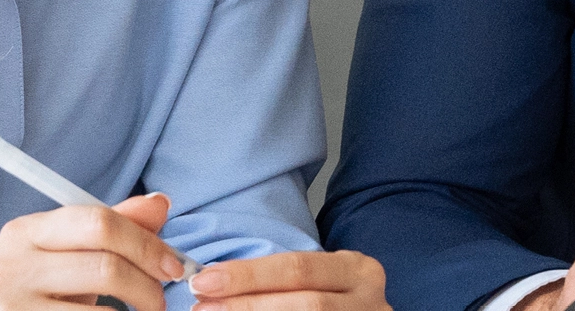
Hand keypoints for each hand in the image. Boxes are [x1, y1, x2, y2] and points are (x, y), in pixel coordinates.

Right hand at [0, 192, 194, 310]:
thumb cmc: (41, 294)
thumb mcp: (71, 256)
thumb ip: (112, 230)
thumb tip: (160, 203)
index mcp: (26, 231)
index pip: (100, 223)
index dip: (146, 244)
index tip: (173, 266)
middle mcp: (12, 264)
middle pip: (106, 266)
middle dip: (146, 284)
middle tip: (159, 301)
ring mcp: (10, 303)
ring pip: (103, 308)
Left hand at [188, 250, 389, 310]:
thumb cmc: (332, 299)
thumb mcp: (319, 281)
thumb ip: (278, 282)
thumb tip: (213, 286)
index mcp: (358, 271)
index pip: (297, 268)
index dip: (248, 275)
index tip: (204, 281)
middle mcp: (370, 301)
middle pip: (306, 304)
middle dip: (248, 305)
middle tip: (204, 308)